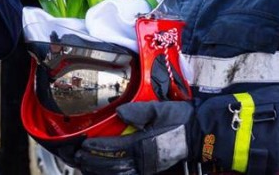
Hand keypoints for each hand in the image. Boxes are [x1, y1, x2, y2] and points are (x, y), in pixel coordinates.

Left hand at [75, 101, 196, 174]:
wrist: (200, 135)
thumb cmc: (182, 121)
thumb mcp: (161, 110)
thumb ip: (139, 111)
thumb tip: (120, 112)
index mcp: (144, 144)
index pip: (113, 149)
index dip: (96, 148)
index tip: (83, 145)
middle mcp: (143, 160)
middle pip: (112, 165)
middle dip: (92, 161)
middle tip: (77, 157)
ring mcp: (147, 168)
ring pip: (118, 173)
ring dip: (100, 170)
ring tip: (86, 166)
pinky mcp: (151, 169)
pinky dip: (114, 174)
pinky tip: (106, 171)